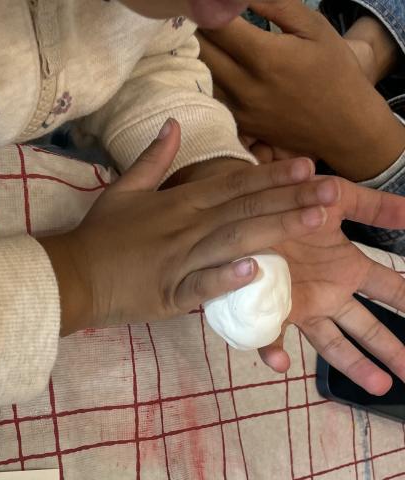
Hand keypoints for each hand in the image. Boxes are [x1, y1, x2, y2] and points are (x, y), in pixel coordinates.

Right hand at [40, 119, 339, 334]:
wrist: (73, 274)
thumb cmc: (101, 234)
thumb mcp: (124, 189)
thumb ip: (153, 158)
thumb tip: (172, 124)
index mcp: (177, 203)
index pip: (231, 185)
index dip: (270, 175)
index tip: (306, 166)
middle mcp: (184, 228)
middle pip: (243, 210)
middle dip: (290, 199)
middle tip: (332, 190)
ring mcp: (178, 262)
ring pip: (232, 242)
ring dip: (274, 230)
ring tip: (314, 221)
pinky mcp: (170, 294)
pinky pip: (201, 286)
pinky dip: (226, 279)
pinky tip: (256, 271)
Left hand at [197, 0, 404, 180]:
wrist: (343, 127)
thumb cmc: (334, 72)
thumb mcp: (314, 28)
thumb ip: (275, 5)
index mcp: (264, 57)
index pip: (216, 26)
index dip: (205, 9)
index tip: (203, 3)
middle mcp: (245, 86)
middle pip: (200, 51)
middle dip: (195, 29)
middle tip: (196, 17)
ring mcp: (239, 109)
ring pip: (200, 76)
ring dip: (195, 55)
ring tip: (198, 39)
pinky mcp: (239, 124)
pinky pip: (210, 97)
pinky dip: (204, 79)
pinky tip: (209, 67)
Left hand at [259, 178, 404, 394]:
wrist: (250, 209)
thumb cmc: (292, 206)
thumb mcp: (336, 199)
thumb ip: (372, 207)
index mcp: (346, 269)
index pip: (390, 290)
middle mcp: (328, 293)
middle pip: (366, 327)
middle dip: (389, 349)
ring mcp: (299, 303)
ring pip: (330, 342)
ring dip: (353, 364)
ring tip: (380, 386)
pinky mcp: (268, 306)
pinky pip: (269, 334)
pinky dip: (273, 351)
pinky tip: (281, 364)